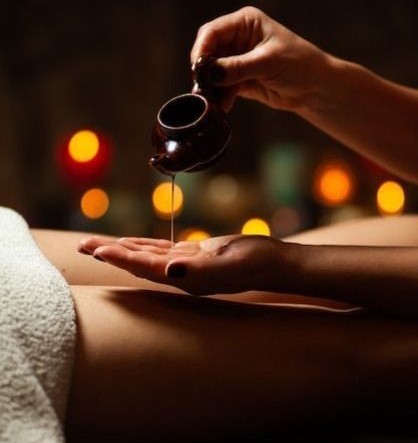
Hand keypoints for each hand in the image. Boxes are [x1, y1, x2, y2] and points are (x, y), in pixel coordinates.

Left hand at [78, 234, 300, 295]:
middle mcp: (180, 273)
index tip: (96, 249)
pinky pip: (162, 249)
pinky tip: (132, 242)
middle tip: (83, 245)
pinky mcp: (194, 254)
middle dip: (111, 253)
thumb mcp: (228, 263)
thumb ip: (198, 268)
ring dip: (123, 249)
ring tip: (99, 244)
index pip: (144, 266)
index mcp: (184, 277)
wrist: (271, 262)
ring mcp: (186, 264)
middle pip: (138, 262)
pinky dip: (144, 244)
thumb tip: (170, 270)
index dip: (119, 257)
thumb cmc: (253, 262)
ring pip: (147, 255)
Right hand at [191, 6, 328, 111]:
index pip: (213, 31)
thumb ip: (238, 67)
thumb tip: (212, 73)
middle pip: (208, 51)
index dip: (201, 48)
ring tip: (210, 101)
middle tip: (200, 86)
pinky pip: (222, 88)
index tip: (197, 67)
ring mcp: (237, 60)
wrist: (313, 88)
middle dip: (203, 70)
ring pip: (213, 72)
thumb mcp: (267, 62)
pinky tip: (221, 107)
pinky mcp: (239, 80)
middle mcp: (238, 39)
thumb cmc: (298, 64)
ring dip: (211, 87)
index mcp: (245, 23)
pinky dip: (220, 98)